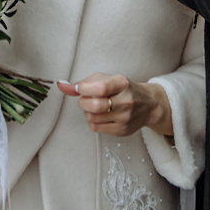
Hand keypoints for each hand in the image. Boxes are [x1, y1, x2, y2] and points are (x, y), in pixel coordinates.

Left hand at [57, 72, 172, 137]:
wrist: (148, 105)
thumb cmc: (123, 89)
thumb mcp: (107, 79)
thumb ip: (84, 82)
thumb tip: (61, 85)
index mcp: (122, 83)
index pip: (99, 87)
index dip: (83, 88)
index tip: (78, 88)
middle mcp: (126, 100)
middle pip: (94, 105)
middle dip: (83, 102)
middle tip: (86, 99)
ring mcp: (125, 118)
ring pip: (92, 118)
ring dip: (87, 112)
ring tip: (95, 107)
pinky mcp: (122, 131)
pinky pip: (96, 128)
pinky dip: (93, 121)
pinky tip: (100, 115)